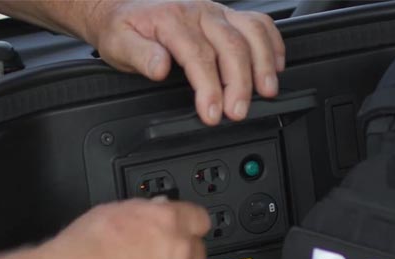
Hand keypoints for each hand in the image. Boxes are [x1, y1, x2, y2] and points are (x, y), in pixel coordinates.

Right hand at [37, 199, 208, 258]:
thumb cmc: (82, 252)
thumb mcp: (112, 212)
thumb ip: (143, 212)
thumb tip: (153, 211)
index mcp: (168, 221)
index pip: (199, 219)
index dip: (189, 226)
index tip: (185, 231)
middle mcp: (180, 252)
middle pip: (197, 252)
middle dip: (181, 256)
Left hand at [83, 0, 285, 125]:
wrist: (123, 6)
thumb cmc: (124, 28)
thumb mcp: (119, 43)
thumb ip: (140, 55)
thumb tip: (160, 67)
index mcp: (172, 20)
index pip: (198, 56)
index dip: (209, 87)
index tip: (212, 112)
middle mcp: (199, 13)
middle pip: (231, 45)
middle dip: (240, 82)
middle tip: (237, 112)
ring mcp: (217, 12)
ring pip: (251, 32)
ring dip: (263, 63)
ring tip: (267, 91)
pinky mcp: (228, 15)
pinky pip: (259, 22)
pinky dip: (273, 43)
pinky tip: (276, 66)